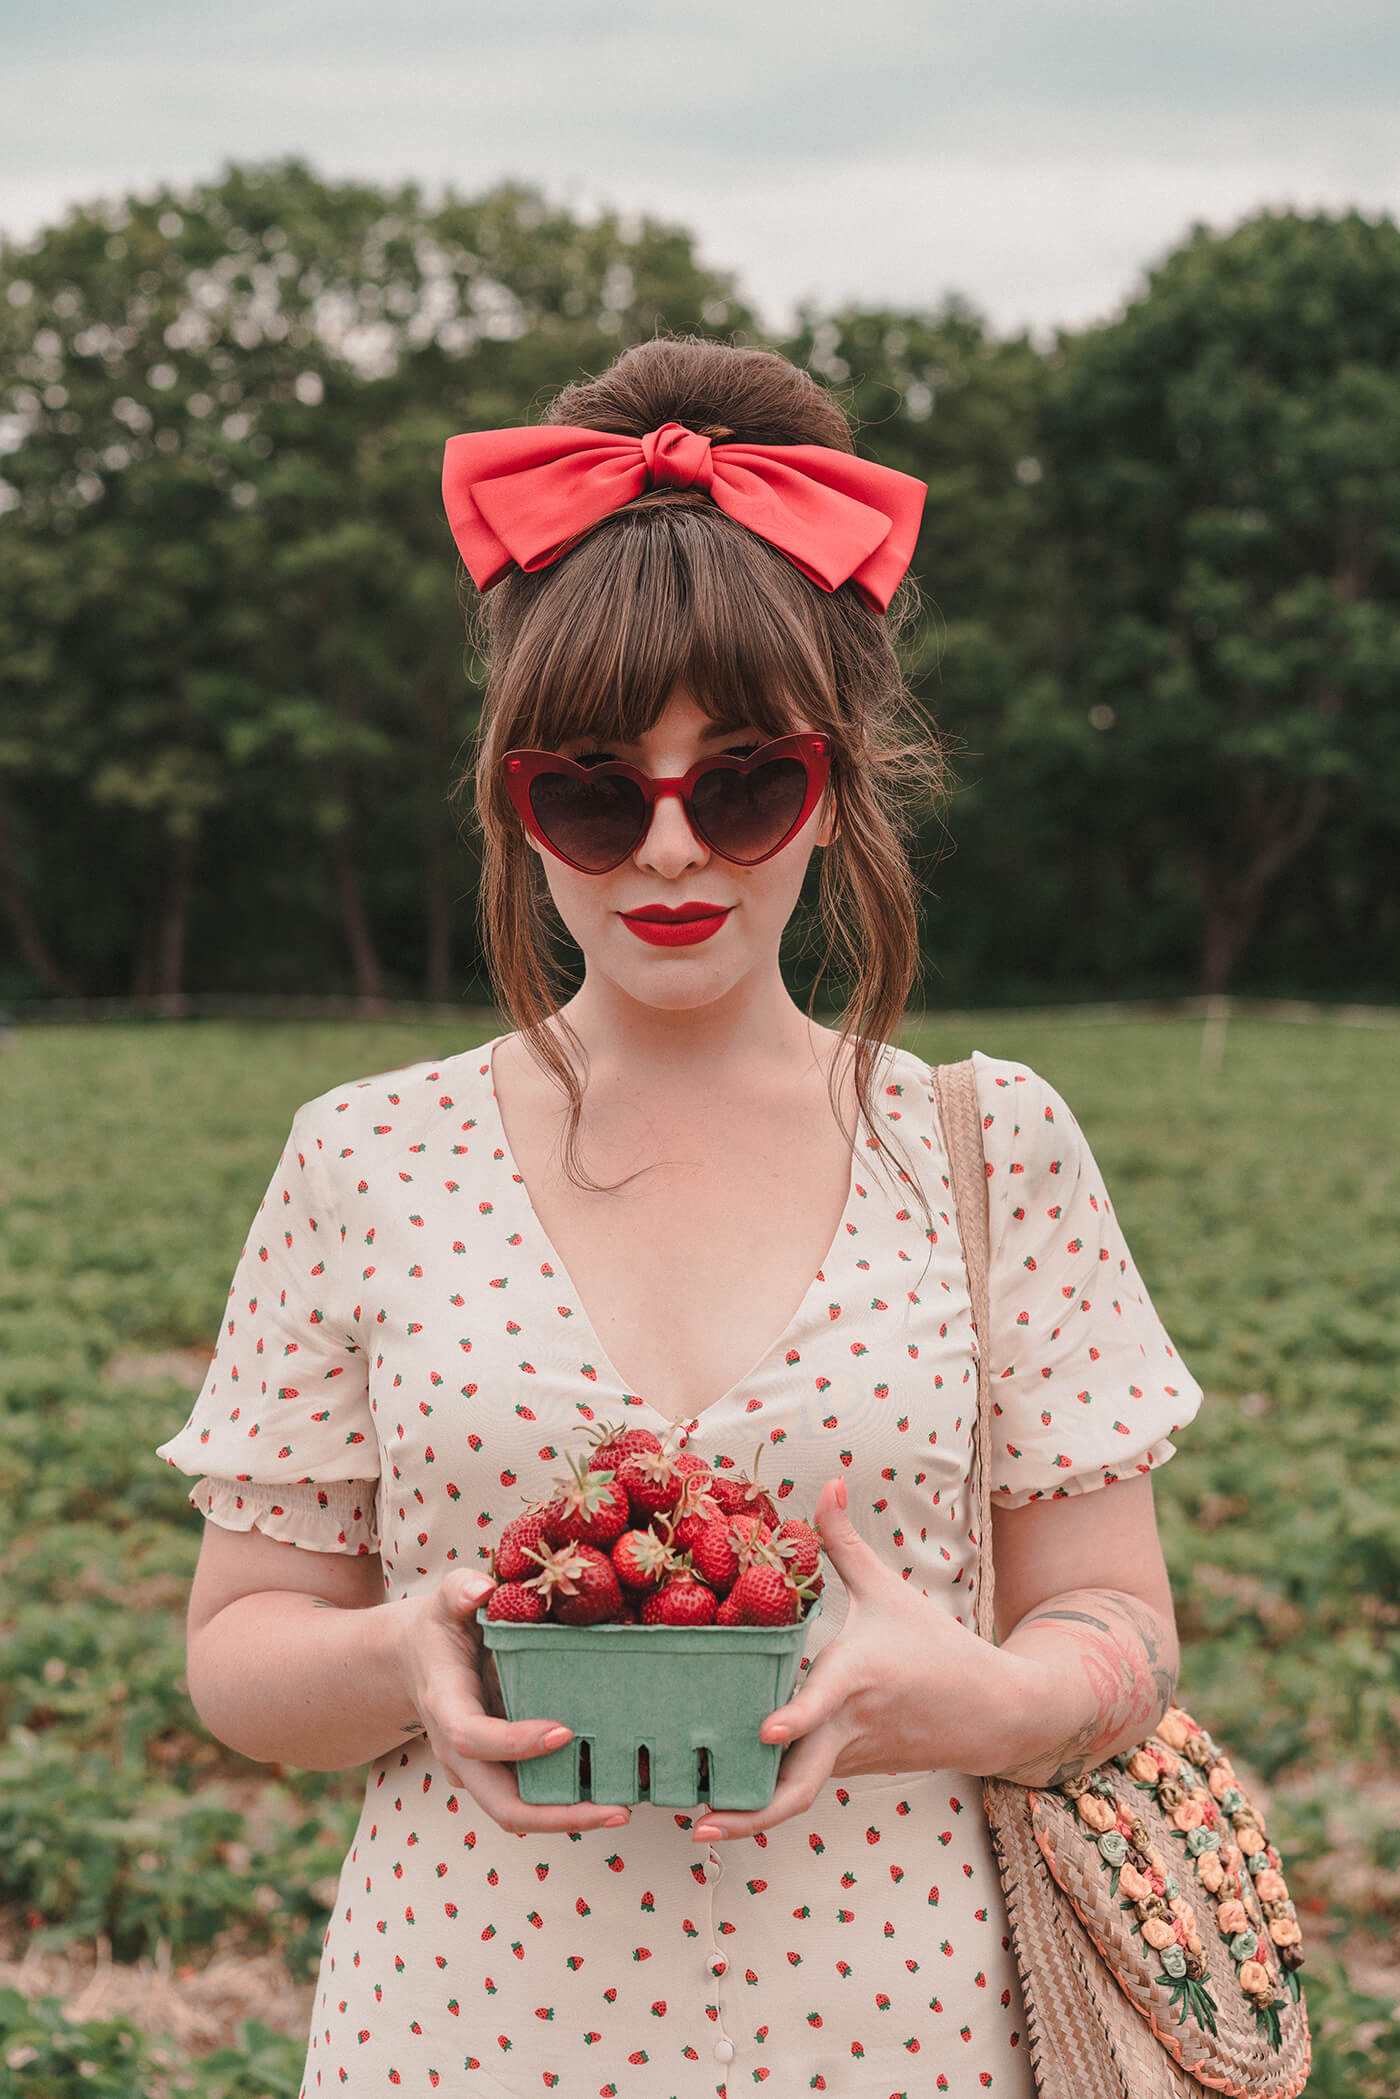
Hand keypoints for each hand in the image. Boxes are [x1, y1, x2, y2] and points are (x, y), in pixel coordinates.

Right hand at [393, 1571, 630, 1836]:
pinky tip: (612, 1794)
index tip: (566, 1731)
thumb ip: (460, 1591)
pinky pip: (531, 1799)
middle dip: (559, 1816)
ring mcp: (478, 1771)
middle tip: (616, 1810)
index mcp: (446, 1708)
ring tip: (623, 1808)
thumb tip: (483, 1588)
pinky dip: (567, 1803)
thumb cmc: (439, 1628)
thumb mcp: (444, 1602)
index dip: (517, 1743)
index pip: (475, 1739)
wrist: (416, 1662)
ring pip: (519, 1814)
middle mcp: (459, 1754)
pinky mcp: (499, 1773)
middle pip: (503, 1806)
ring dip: (570, 1817)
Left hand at [691, 1478, 1031, 1841]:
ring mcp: (847, 1759)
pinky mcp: (847, 1772)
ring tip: (697, 1824)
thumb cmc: (933, 1645)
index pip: (823, 1703)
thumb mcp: (888, 1589)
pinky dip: (767, 1796)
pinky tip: (722, 1799)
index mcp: (857, 1678)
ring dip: (750, 1814)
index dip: (794, 1719)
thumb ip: (845, 1541)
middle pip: (800, 1786)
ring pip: (796, 1794)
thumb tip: (829, 1480)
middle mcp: (848, 1727)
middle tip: (699, 1822)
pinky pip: (803, 1784)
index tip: (763, 1732)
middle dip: (750, 1812)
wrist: (992, 1713)